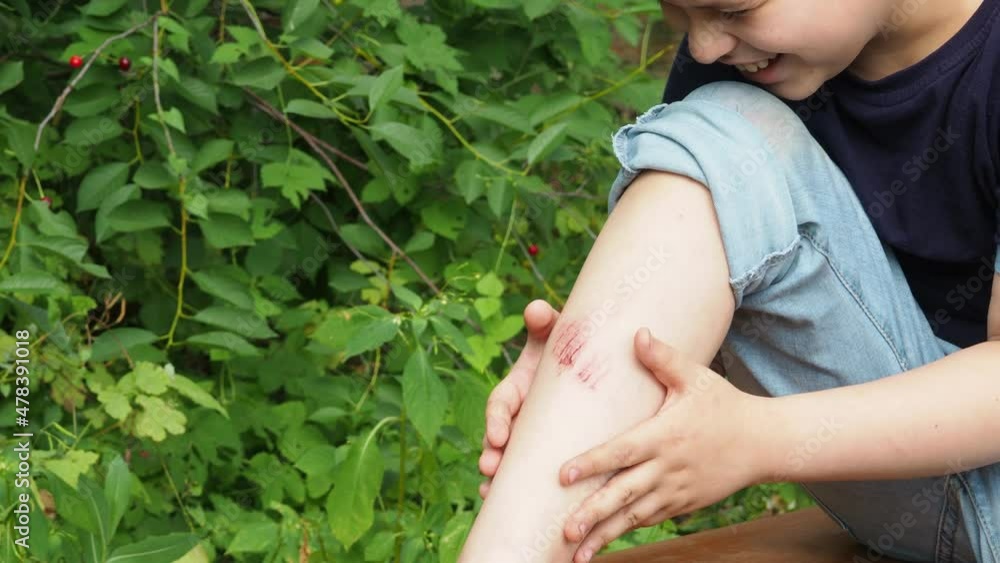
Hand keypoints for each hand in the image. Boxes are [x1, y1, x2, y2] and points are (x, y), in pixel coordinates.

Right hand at [478, 299, 559, 498]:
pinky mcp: (546, 452)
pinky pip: (528, 474)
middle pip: (498, 439)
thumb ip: (546, 324)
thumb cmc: (571, 350)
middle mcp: (519, 417)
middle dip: (491, 454)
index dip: (495, 421)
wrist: (594, 369)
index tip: (497, 436)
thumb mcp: (556, 336)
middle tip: (491, 467)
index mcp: (519, 390)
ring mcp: (530, 437)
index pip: (500, 405)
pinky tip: (518, 508)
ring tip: (493, 492)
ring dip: (500, 478)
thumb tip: (537, 308)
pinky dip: (520, 490)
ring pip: (509, 461)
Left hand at [558, 328, 770, 562]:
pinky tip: (602, 543)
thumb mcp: (696, 377)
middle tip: (564, 530)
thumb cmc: (724, 404)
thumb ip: (663, 358)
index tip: (562, 475)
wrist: (763, 442)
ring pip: (634, 516)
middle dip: (592, 514)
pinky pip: (650, 519)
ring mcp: (676, 490)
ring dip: (605, 535)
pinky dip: (627, 530)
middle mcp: (667, 468)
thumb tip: (637, 332)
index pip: (621, 452)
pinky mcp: (684, 504)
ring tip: (576, 554)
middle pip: (624, 494)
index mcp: (664, 436)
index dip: (591, 464)